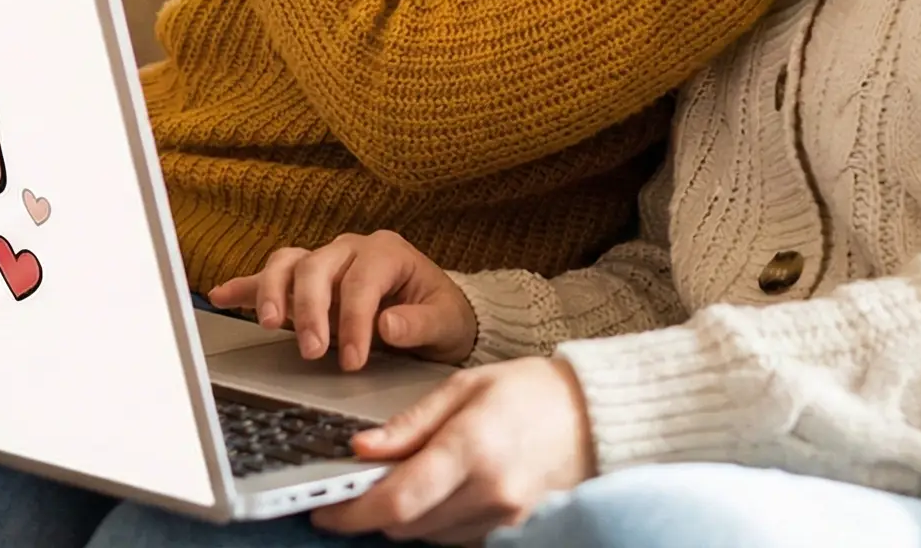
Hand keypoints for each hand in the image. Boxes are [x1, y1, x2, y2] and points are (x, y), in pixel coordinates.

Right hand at [205, 231, 477, 368]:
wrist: (434, 314)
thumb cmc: (440, 315)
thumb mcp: (446, 322)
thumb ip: (420, 323)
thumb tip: (389, 325)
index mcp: (387, 252)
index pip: (362, 283)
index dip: (354, 322)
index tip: (352, 361)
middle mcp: (351, 249)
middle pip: (316, 267)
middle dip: (309, 310)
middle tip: (313, 350)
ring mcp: (325, 261)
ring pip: (287, 263)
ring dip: (272, 293)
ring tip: (268, 324)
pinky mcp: (306, 280)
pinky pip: (269, 275)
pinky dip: (244, 285)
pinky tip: (220, 295)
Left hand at [313, 358, 594, 542]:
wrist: (596, 416)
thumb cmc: (532, 392)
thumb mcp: (464, 388)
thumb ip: (409, 425)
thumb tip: (361, 450)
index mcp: (472, 449)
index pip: (396, 501)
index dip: (350, 513)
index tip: (324, 510)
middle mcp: (490, 492)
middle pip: (405, 526)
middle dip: (373, 511)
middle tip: (358, 486)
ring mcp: (506, 518)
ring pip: (427, 536)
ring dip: (406, 516)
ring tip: (410, 478)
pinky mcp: (515, 531)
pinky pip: (456, 538)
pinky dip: (438, 521)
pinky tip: (442, 490)